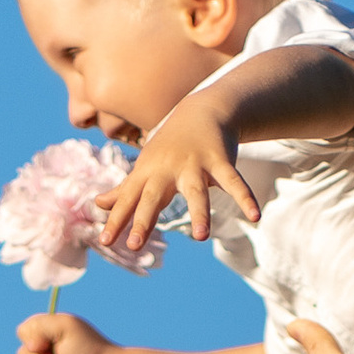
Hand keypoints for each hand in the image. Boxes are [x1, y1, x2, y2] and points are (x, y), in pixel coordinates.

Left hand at [97, 87, 256, 252]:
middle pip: (154, 196)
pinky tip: (255, 217)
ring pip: (197, 192)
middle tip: (134, 244)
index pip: (129, 199)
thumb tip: (98, 204)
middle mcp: (169, 169)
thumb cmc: (169, 145)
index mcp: (149, 173)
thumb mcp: (146, 166)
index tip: (105, 241)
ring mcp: (195, 164)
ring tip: (201, 237)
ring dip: (200, 213)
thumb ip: (124, 189)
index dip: (117, 219)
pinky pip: (234, 182)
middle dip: (144, 218)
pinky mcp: (220, 160)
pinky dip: (245, 197)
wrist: (203, 109)